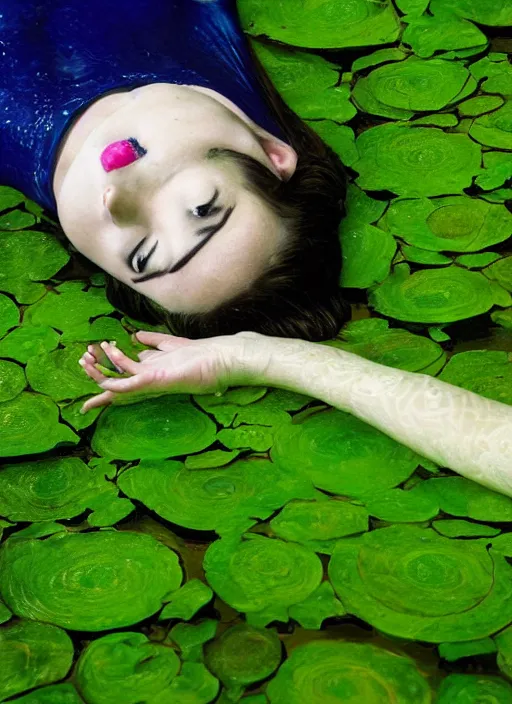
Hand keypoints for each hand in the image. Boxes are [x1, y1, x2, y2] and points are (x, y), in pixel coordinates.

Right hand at [78, 330, 264, 413]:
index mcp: (153, 374)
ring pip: (119, 379)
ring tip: (86, 356)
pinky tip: (107, 353)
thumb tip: (135, 337)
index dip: (107, 380)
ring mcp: (153, 380)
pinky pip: (129, 376)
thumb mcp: (173, 343)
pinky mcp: (157, 379)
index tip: (91, 382)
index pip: (125, 379)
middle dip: (98, 376)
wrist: (226, 361)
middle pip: (118, 383)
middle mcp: (150, 380)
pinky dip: (115, 368)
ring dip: (101, 368)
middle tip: (82, 363)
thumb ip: (154, 341)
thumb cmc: (206, 356)